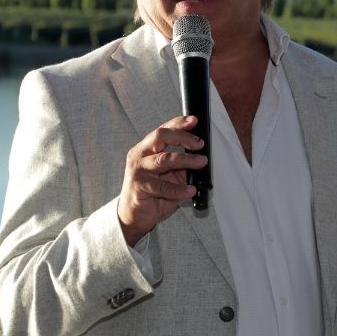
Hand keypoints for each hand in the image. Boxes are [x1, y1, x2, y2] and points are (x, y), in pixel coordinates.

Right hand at [117, 115, 207, 245]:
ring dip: (185, 160)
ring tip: (201, 162)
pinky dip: (179, 188)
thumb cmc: (152, 191)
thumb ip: (182, 164)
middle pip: (160, 137)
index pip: (163, 130)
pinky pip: (163, 186)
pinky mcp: (139, 187)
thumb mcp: (170, 174)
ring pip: (163, 159)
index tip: (194, 121)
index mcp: (146, 148)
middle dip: (182, 137)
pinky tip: (191, 190)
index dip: (178, 123)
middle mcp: (140, 155)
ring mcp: (138, 170)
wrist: (134, 214)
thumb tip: (202, 156)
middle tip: (199, 144)